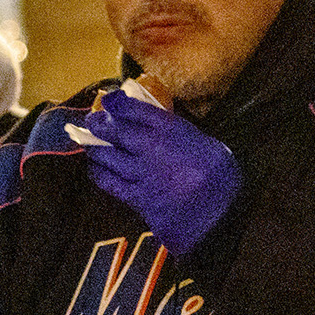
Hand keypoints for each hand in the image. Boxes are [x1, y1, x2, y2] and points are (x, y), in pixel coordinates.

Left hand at [79, 88, 240, 255]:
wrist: (223, 215)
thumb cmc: (220, 178)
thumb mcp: (205, 142)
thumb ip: (177, 132)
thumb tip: (155, 123)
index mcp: (172, 130)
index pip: (134, 108)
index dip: (117, 101)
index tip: (110, 99)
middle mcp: (153, 148)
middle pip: (114, 130)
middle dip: (99, 123)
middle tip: (93, 121)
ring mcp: (143, 174)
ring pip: (106, 155)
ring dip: (94, 148)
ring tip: (91, 144)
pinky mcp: (138, 198)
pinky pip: (109, 182)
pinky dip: (99, 173)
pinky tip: (98, 169)